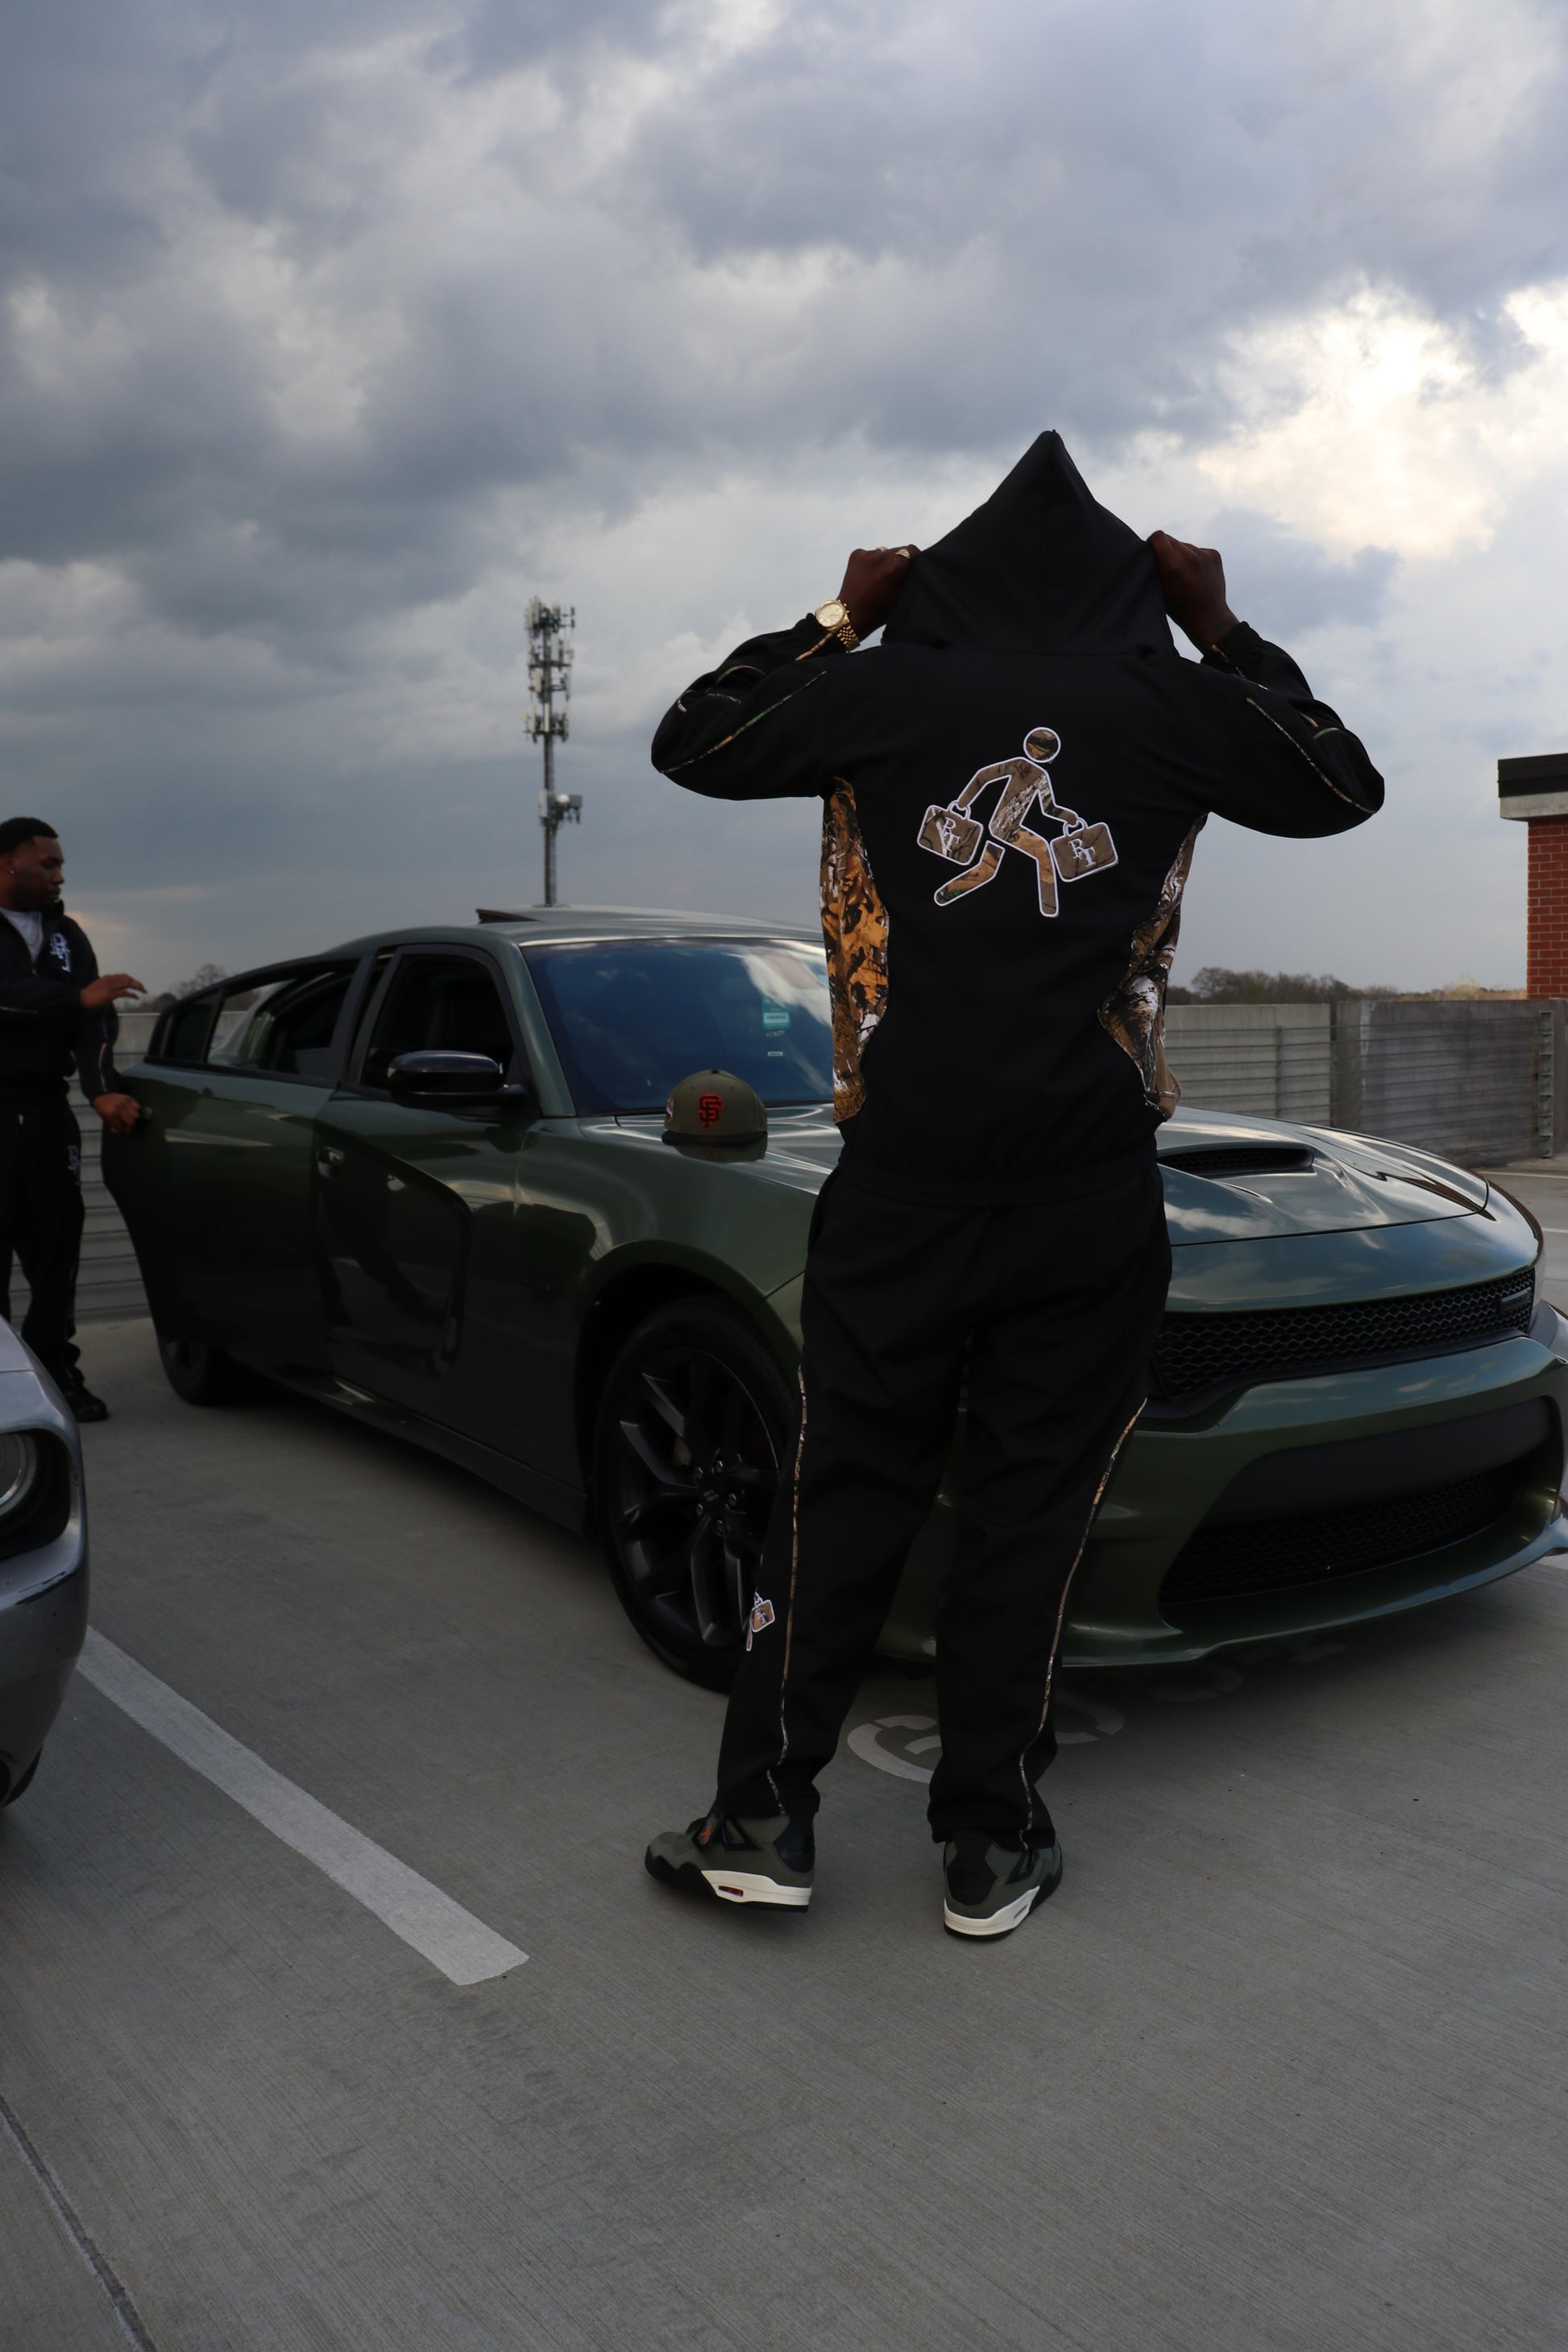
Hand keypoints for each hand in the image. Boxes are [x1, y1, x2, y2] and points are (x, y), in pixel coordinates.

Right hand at [79, 973, 145, 1011]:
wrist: (80, 998)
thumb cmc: (88, 994)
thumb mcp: (98, 986)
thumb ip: (106, 985)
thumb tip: (113, 988)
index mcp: (107, 978)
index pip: (122, 976)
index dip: (131, 979)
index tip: (136, 983)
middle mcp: (110, 980)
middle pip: (127, 979)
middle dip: (137, 983)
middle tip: (143, 988)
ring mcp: (110, 987)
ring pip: (128, 984)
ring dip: (137, 987)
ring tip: (143, 991)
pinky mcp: (110, 994)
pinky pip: (124, 992)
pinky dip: (132, 994)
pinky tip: (136, 997)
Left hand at [91, 1092, 141, 1134]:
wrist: (101, 1096)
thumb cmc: (103, 1109)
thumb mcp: (105, 1118)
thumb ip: (113, 1125)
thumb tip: (119, 1131)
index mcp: (111, 1114)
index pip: (121, 1127)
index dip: (123, 1130)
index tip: (124, 1130)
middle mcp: (119, 1108)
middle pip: (131, 1122)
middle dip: (130, 1127)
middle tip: (128, 1126)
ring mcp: (124, 1102)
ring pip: (136, 1115)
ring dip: (133, 1119)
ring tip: (130, 1118)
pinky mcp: (128, 1098)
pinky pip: (137, 1106)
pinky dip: (135, 1110)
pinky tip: (131, 1111)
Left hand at [838, 545, 917, 638]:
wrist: (851, 615)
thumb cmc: (879, 611)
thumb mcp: (901, 596)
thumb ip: (908, 577)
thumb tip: (913, 565)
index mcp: (894, 566)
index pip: (911, 550)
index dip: (914, 558)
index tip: (912, 567)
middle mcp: (881, 555)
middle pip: (898, 550)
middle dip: (899, 561)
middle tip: (894, 576)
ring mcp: (867, 554)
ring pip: (883, 552)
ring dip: (885, 561)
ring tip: (879, 578)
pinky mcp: (856, 554)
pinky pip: (870, 554)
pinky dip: (872, 562)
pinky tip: (868, 576)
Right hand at [1147, 532, 1237, 649]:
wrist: (1209, 618)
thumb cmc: (1179, 608)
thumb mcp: (1160, 591)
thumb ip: (1155, 569)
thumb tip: (1150, 550)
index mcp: (1173, 567)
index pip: (1159, 537)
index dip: (1152, 542)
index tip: (1151, 550)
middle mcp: (1190, 558)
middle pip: (1171, 540)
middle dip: (1166, 550)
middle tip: (1168, 567)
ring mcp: (1204, 555)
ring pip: (1185, 546)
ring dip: (1181, 555)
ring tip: (1184, 575)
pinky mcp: (1214, 555)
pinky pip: (1198, 549)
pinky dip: (1195, 558)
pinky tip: (1196, 575)